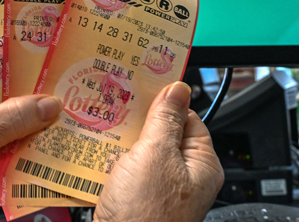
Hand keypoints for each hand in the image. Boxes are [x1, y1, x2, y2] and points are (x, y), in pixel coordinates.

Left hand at [0, 62, 62, 220]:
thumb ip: (9, 119)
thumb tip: (49, 105)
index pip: (1, 57)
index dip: (32, 57)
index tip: (62, 59)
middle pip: (14, 89)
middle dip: (41, 95)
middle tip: (74, 95)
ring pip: (16, 118)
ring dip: (37, 125)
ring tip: (68, 123)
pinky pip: (12, 143)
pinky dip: (28, 148)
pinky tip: (47, 150)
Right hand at [94, 82, 223, 221]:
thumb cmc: (146, 215)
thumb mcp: (156, 154)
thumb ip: (166, 119)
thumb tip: (178, 88)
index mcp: (200, 164)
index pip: (188, 119)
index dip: (166, 103)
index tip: (145, 89)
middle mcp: (183, 179)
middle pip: (161, 135)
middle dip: (138, 125)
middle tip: (119, 110)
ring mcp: (158, 192)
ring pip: (140, 154)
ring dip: (121, 145)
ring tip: (104, 135)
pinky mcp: (136, 202)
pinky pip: (125, 173)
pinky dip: (111, 164)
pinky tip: (97, 160)